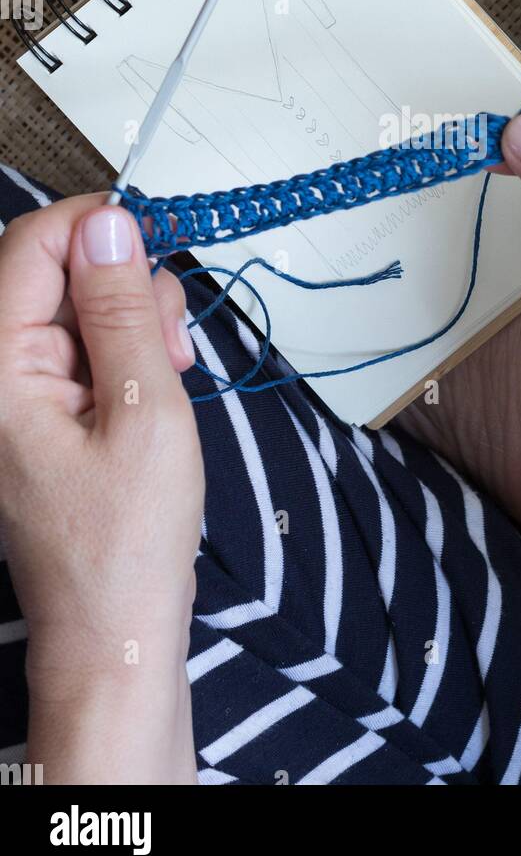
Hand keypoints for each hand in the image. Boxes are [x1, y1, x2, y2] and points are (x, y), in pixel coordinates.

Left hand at [0, 196, 202, 782]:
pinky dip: (120, 348)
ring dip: (127, 316)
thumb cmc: (126, 542)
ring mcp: (9, 397)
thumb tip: (109, 226)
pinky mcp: (31, 412)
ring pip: (68, 306)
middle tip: (170, 332)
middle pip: (48, 273)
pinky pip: (73, 347)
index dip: (95, 227)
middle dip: (119, 281)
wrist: (114, 630)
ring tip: (169, 366)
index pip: (30, 247)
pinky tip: (153, 380)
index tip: (153, 239)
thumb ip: (123, 310)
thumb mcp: (146, 409)